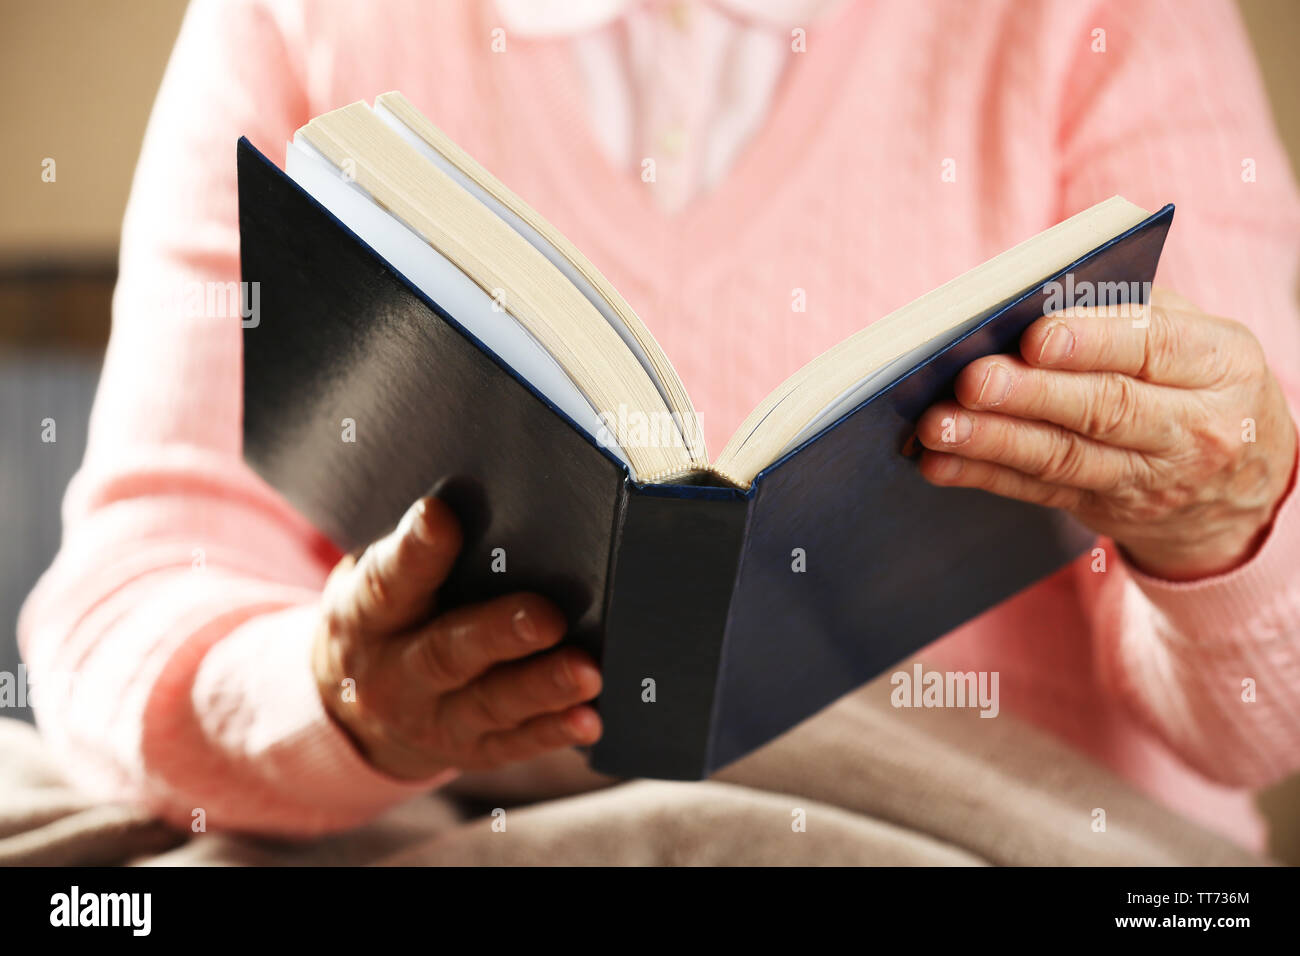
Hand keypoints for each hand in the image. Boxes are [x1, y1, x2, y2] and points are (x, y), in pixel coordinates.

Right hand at [312, 496, 602, 779]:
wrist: (354, 707)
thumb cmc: (389, 616)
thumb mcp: (379, 580)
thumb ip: (420, 553)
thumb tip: (487, 501)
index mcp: (365, 615)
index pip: (388, 579)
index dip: (414, 549)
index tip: (440, 516)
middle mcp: (392, 674)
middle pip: (445, 652)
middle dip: (499, 633)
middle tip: (547, 616)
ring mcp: (431, 719)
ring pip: (489, 703)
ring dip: (541, 687)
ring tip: (587, 671)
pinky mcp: (468, 750)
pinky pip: (513, 743)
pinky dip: (553, 731)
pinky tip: (589, 718)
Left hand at [917, 288, 1297, 579]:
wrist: (1243, 487)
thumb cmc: (1196, 380)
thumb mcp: (1194, 337)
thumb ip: (1127, 312)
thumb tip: (1032, 300)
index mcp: (1219, 364)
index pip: (1154, 348)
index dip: (1093, 342)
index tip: (1035, 336)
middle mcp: (1190, 428)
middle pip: (1103, 409)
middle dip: (1030, 394)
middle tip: (971, 379)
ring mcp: (1147, 478)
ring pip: (1063, 457)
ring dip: (992, 440)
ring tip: (938, 424)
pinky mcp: (1103, 508)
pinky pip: (1037, 490)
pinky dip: (983, 475)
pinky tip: (939, 462)